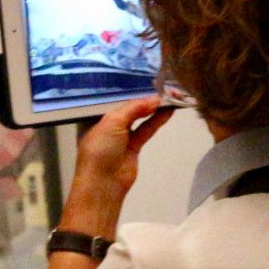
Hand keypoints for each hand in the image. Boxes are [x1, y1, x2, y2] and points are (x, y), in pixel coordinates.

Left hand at [61, 96, 173, 236]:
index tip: (153, 86)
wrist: (104, 182)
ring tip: (170, 99)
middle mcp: (109, 125)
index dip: (136, 94)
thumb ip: (132, 109)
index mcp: (98, 117)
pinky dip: (156, 121)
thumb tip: (152, 100)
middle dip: (146, 101)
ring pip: (140, 119)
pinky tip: (167, 112)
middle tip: (166, 91)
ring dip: (154, 110)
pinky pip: (145, 130)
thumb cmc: (101, 149)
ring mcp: (122, 137)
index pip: (119, 102)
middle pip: (130, 109)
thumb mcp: (112, 123)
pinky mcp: (133, 147)